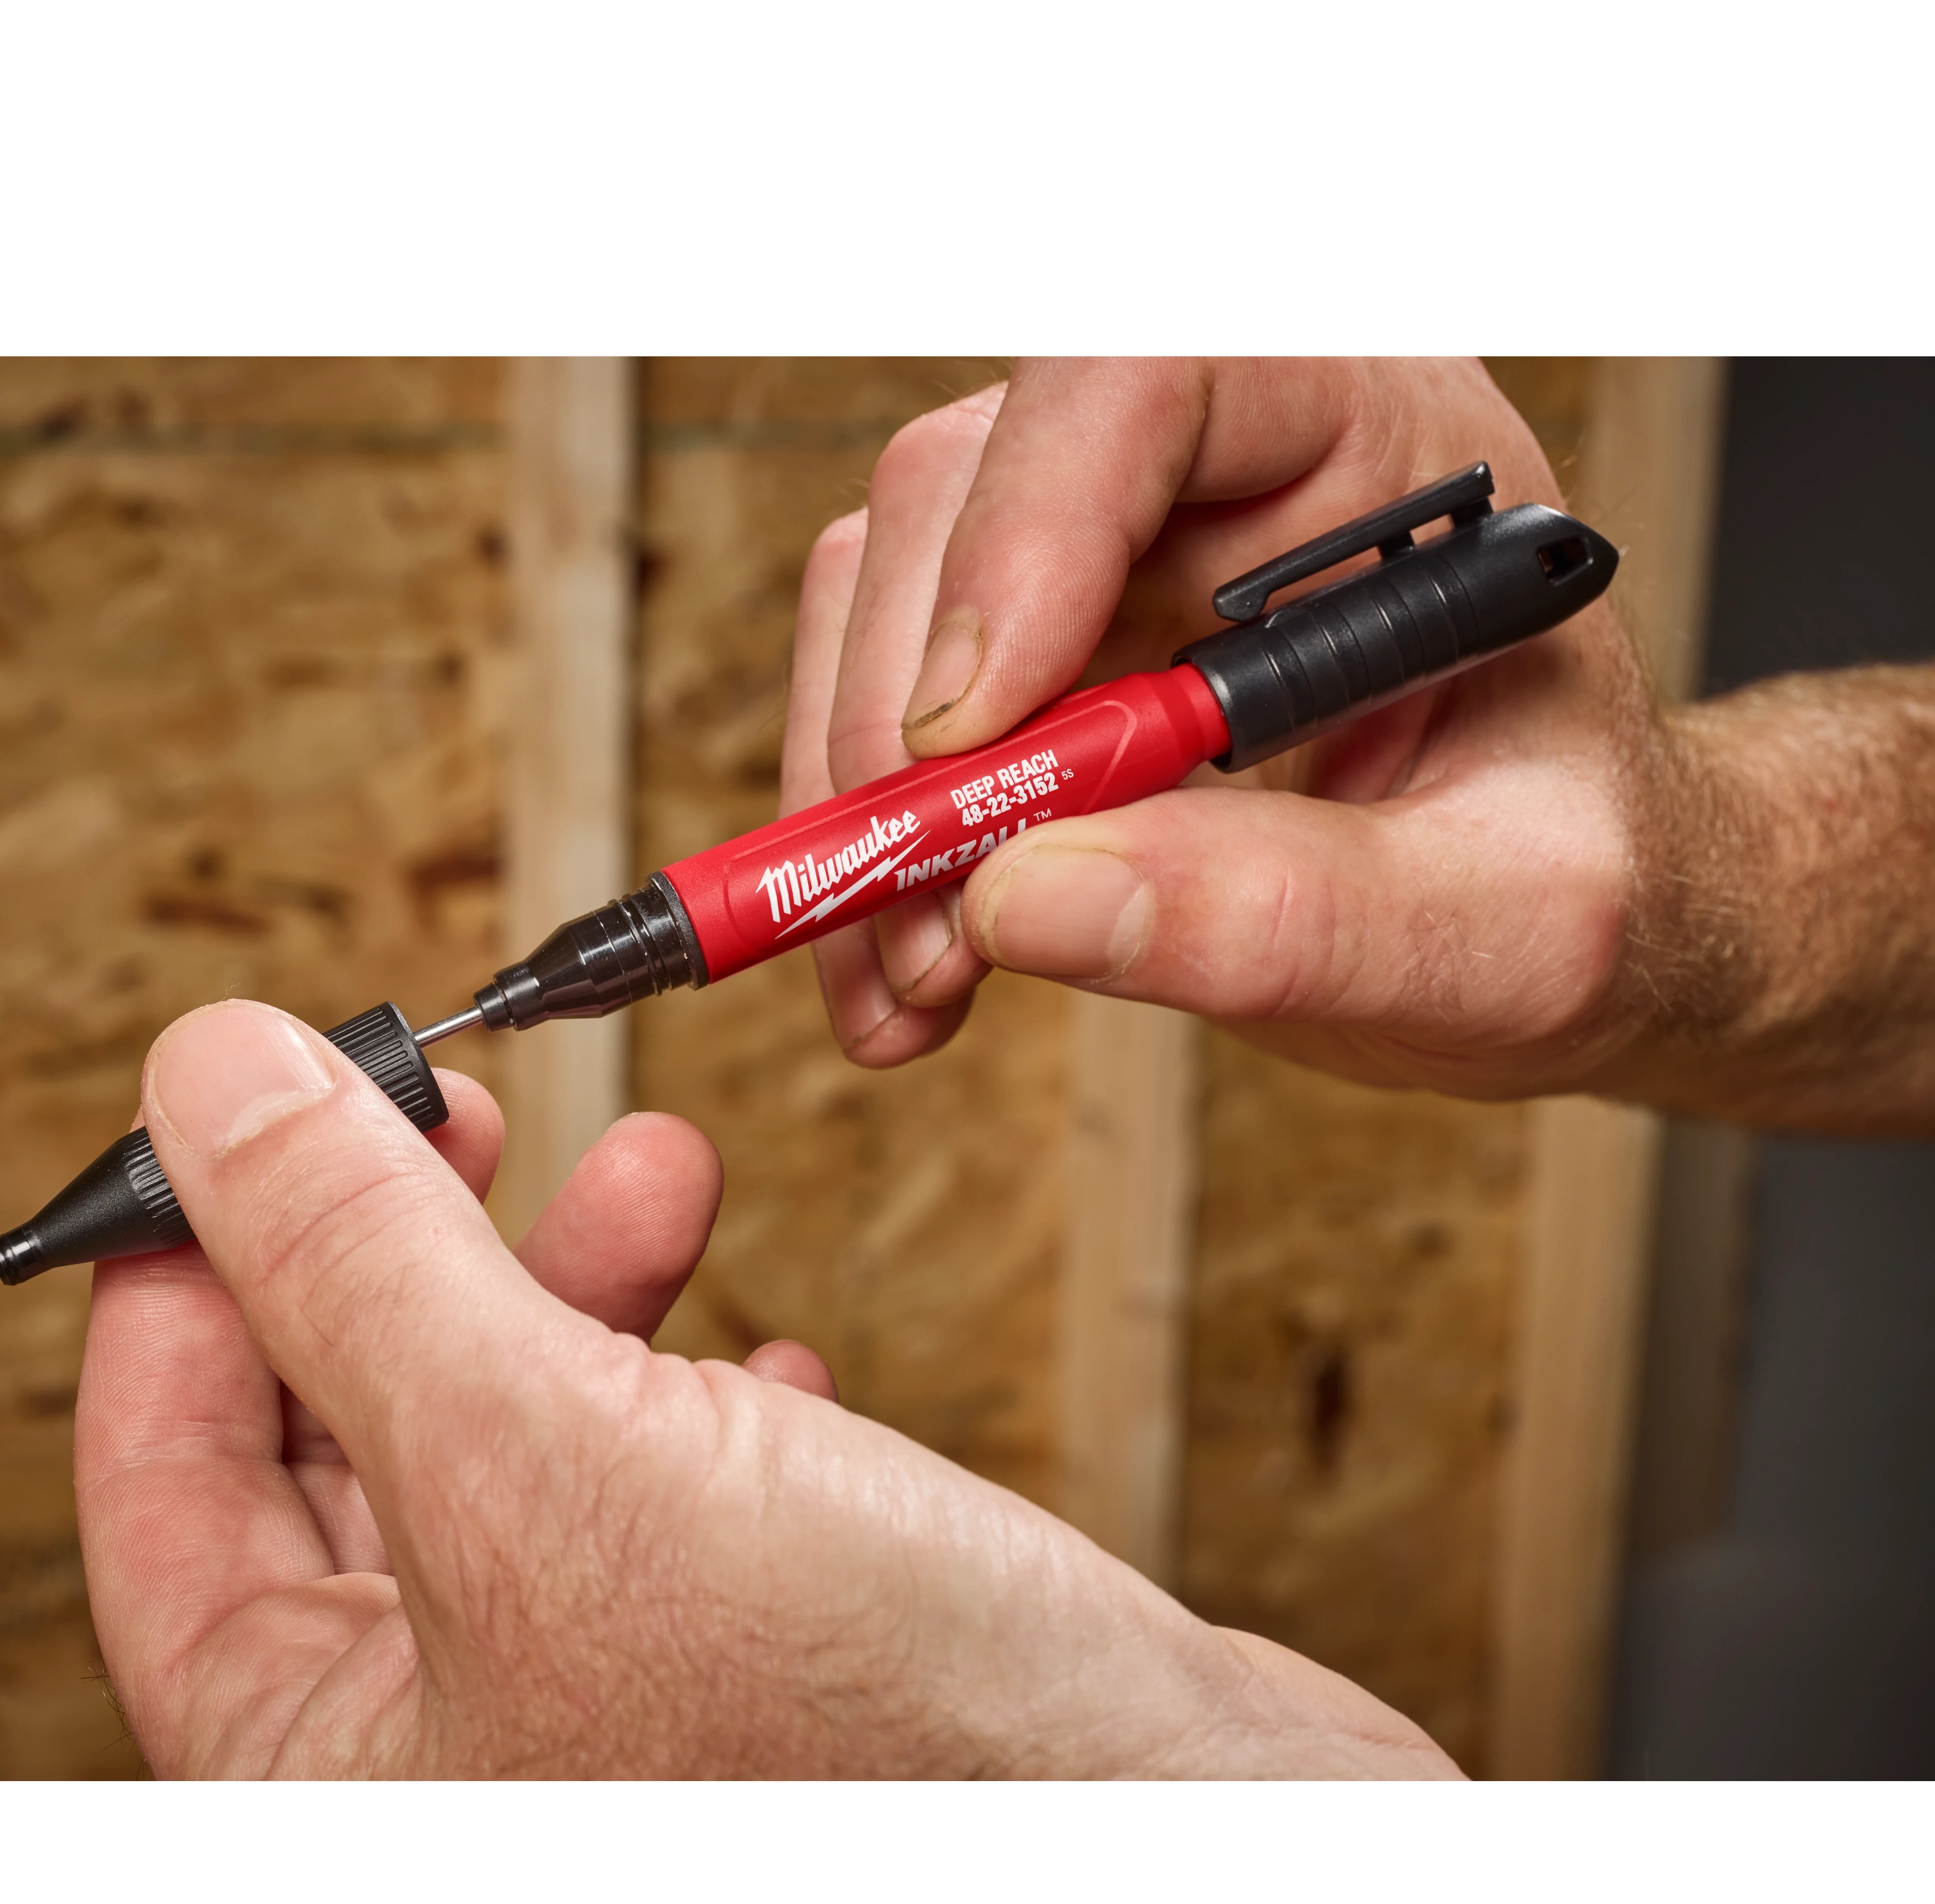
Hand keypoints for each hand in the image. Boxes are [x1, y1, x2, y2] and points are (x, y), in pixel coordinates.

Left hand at [74, 1000, 1457, 1778]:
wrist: (1180, 1816)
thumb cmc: (884, 1738)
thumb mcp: (557, 1459)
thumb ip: (358, 1268)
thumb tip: (213, 1078)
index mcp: (328, 1757)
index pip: (164, 1483)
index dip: (188, 1268)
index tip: (251, 1110)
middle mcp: (452, 1740)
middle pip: (346, 1439)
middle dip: (413, 1245)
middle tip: (460, 1104)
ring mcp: (602, 1693)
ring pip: (518, 1437)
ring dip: (577, 1283)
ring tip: (666, 1169)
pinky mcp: (745, 1651)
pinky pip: (663, 1486)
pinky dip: (702, 1389)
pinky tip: (776, 1355)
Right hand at [784, 356, 1656, 1099]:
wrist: (1549, 920)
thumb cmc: (1580, 882)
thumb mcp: (1508, 929)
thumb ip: (1295, 913)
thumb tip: (1023, 901)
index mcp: (1380, 443)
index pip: (1152, 381)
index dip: (1028, 531)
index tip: (969, 740)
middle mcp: (1221, 468)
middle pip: (970, 491)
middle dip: (906, 724)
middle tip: (918, 919)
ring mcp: (1110, 554)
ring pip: (886, 595)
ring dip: (862, 802)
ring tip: (913, 982)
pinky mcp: (1042, 659)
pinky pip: (889, 707)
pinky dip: (871, 846)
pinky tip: (912, 970)